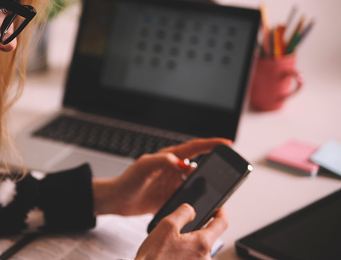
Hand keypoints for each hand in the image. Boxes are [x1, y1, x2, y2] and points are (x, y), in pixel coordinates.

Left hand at [92, 138, 230, 215]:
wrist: (118, 200)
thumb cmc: (128, 180)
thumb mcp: (144, 167)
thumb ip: (162, 160)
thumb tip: (181, 162)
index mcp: (169, 156)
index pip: (195, 148)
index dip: (211, 144)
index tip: (227, 143)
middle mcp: (175, 168)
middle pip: (201, 164)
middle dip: (215, 164)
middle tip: (229, 167)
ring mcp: (175, 183)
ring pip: (198, 182)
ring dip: (208, 184)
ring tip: (219, 187)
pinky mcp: (173, 197)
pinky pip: (190, 197)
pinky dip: (198, 199)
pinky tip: (204, 203)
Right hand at [135, 204, 227, 259]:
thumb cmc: (154, 257)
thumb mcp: (166, 225)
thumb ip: (183, 212)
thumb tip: (192, 210)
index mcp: (202, 243)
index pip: (221, 224)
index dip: (221, 212)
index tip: (220, 208)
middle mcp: (205, 258)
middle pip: (208, 237)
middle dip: (197, 230)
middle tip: (179, 230)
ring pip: (199, 249)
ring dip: (189, 243)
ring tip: (170, 246)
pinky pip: (194, 258)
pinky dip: (185, 253)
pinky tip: (171, 255)